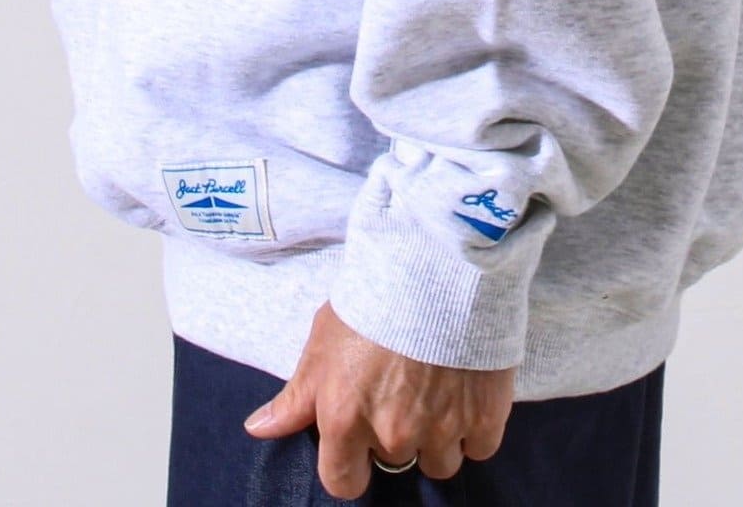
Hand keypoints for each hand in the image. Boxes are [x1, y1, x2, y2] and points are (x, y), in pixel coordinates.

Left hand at [244, 300, 515, 499]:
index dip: (350, 463)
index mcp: (344, 420)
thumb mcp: (324, 338)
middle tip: (405, 389)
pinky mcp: (484, 416)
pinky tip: (468, 389)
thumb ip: (296, 394)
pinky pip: (480, 445)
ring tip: (439, 388)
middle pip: (395, 462)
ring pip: (439, 462)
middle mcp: (392, 434)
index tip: (360, 439)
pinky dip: (475, 424)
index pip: (342, 482)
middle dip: (398, 434)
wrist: (439, 261)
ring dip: (438, 434)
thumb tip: (259, 428)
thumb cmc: (376, 294)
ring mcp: (441, 429)